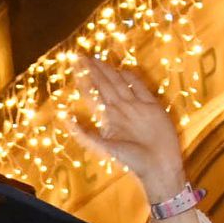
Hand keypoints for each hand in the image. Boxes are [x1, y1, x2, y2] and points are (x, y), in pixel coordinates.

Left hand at [72, 57, 188, 205]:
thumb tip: (64, 117)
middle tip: (81, 55)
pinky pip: (140, 88)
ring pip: (120, 84)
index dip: (83, 80)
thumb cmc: (131, 161)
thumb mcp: (104, 147)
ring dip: (108, 71)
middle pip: (104, 85)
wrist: (159, 166)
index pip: (92, 94)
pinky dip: (132, 78)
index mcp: (108, 118)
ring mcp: (136, 107)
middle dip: (93, 71)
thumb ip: (85, 133)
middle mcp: (120, 110)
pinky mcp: (152, 107)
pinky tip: (124, 69)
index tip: (74, 67)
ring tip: (97, 58)